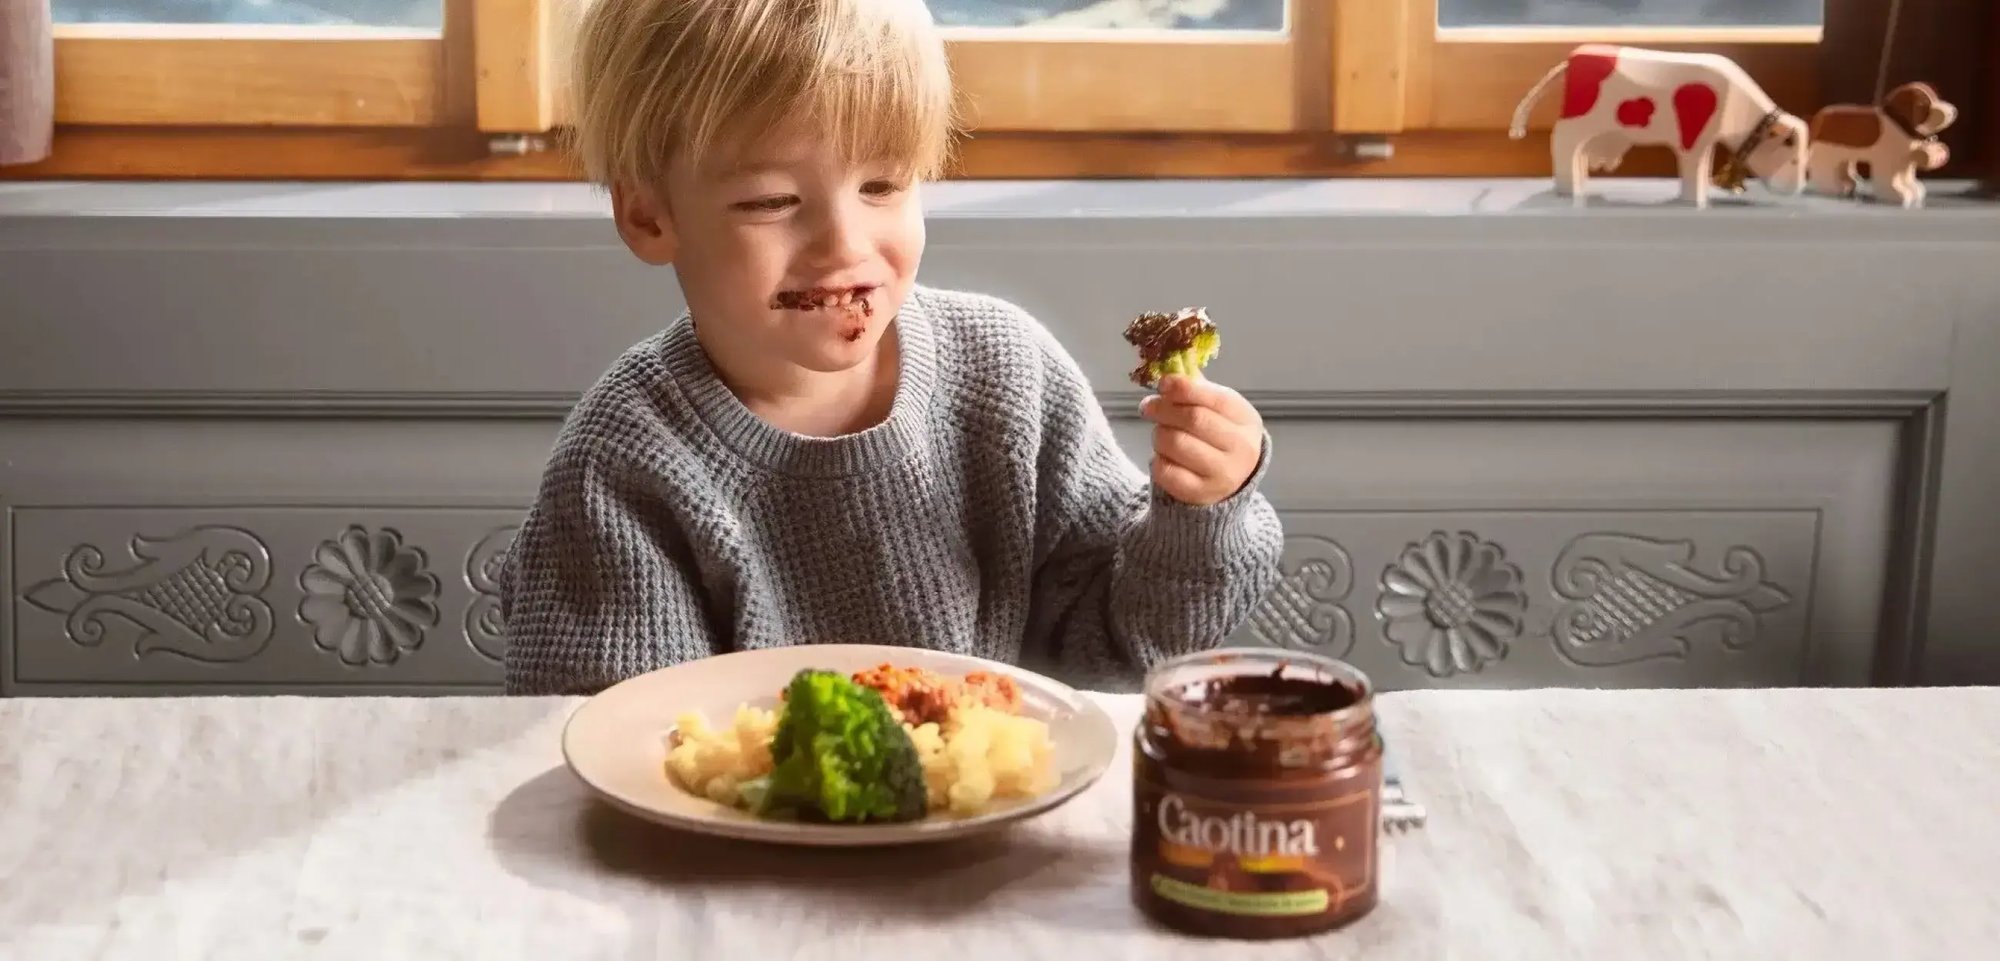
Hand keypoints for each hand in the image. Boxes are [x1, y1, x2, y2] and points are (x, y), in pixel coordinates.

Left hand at [1139, 374, 1263, 506]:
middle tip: (1148, 406)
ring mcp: (1223, 474)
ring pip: (1175, 443)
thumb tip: (1167, 371)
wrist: (1228, 480)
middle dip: (1163, 409)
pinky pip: (1165, 470)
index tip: (1163, 383)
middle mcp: (1241, 448)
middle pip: (1193, 419)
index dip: (1184, 388)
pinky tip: (1164, 456)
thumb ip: (1196, 390)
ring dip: (1159, 434)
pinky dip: (1157, 459)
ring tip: (1161, 433)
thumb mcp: (1218, 410)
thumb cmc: (1218, 435)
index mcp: (1246, 420)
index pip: (1215, 399)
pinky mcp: (1201, 494)